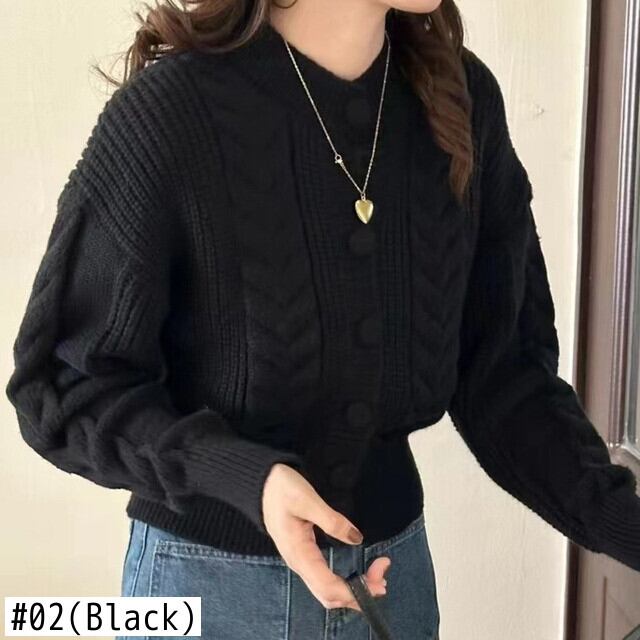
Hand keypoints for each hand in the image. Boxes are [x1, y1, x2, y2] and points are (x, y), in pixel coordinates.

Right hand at [262, 462, 390, 611]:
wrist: (261, 483)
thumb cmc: (281, 489)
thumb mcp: (308, 500)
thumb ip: (332, 521)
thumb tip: (356, 538)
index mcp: (298, 553)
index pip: (329, 587)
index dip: (356, 590)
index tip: (379, 580)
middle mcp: (299, 563)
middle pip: (329, 594)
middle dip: (358, 593)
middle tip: (383, 577)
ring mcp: (300, 560)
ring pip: (327, 589)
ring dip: (352, 589)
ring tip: (377, 576)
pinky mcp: (304, 555)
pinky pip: (324, 579)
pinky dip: (344, 582)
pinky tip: (357, 573)